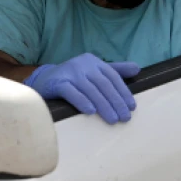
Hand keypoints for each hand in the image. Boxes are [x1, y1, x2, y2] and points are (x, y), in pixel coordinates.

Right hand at [24, 53, 140, 123]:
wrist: (43, 81)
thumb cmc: (73, 79)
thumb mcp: (93, 73)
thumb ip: (114, 71)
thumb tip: (137, 69)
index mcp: (93, 61)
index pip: (112, 77)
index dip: (123, 92)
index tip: (131, 107)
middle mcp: (83, 64)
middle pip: (104, 84)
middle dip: (116, 102)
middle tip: (124, 117)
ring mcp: (70, 72)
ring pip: (90, 90)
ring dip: (103, 106)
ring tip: (112, 119)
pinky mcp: (57, 82)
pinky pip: (72, 92)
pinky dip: (82, 102)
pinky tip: (91, 112)